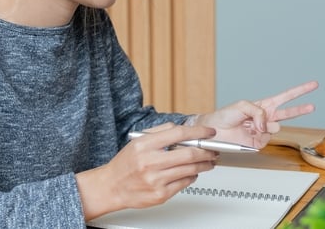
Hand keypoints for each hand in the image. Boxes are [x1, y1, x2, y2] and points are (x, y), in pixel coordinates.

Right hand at [76, 123, 218, 219]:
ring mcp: (156, 180)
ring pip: (190, 170)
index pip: (179, 134)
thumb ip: (160, 132)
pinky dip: (192, 176)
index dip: (199, 132)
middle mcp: (150, 162)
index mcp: (145, 145)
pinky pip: (184, 183)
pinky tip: (192, 172)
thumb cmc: (126, 164)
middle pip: (188, 154)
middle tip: (213, 150)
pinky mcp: (160, 195)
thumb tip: (181, 128)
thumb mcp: (138, 141)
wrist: (112, 187)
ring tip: (208, 162)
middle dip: (206, 151)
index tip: (209, 132)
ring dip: (204, 165)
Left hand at [196, 80, 318, 147]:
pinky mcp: (259, 143)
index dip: (300, 91)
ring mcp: (264, 131)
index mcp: (264, 106)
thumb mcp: (243, 105)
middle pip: (289, 113)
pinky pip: (265, 138)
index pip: (286, 97)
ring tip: (251, 124)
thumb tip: (268, 126)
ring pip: (275, 127)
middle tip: (312, 106)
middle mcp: (266, 118)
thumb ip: (259, 112)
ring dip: (265, 124)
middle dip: (301, 109)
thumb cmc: (225, 116)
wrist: (215, 131)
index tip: (313, 86)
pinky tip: (249, 132)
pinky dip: (258, 134)